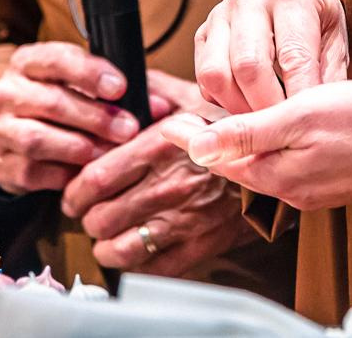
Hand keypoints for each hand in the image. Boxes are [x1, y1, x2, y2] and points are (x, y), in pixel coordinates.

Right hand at [0, 43, 178, 194]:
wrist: (17, 138)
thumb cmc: (61, 104)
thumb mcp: (81, 86)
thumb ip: (116, 90)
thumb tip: (159, 105)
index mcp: (28, 63)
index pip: (56, 59)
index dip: (90, 73)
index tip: (121, 87)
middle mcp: (7, 92)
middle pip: (51, 102)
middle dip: (95, 117)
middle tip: (128, 128)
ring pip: (37, 138)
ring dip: (79, 147)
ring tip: (109, 153)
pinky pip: (32, 172)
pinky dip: (63, 173)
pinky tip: (85, 173)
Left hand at [58, 77, 253, 275]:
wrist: (277, 158)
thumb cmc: (230, 128)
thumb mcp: (190, 94)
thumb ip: (151, 89)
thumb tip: (117, 83)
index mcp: (159, 148)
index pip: (95, 180)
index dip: (74, 193)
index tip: (74, 195)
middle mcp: (167, 186)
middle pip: (101, 218)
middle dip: (89, 220)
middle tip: (91, 216)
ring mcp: (184, 219)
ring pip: (121, 249)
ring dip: (107, 247)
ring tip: (107, 239)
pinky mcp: (201, 245)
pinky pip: (155, 269)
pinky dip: (137, 265)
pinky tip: (136, 253)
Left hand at [158, 80, 351, 210]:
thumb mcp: (301, 117)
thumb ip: (249, 133)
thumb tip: (196, 148)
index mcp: (276, 174)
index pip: (220, 157)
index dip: (193, 136)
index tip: (169, 121)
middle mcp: (290, 189)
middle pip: (239, 165)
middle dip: (214, 143)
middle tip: (188, 120)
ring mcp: (312, 189)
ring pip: (264, 165)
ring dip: (243, 146)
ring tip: (224, 124)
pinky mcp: (330, 182)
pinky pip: (287, 166)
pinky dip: (272, 149)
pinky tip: (274, 133)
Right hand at [194, 0, 348, 113]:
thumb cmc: (320, 24)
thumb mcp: (337, 43)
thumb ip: (329, 78)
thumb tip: (317, 121)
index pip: (292, 57)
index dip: (297, 99)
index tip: (304, 128)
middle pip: (247, 67)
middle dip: (264, 108)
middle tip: (280, 130)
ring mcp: (220, 14)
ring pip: (215, 74)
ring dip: (237, 107)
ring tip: (261, 120)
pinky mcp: (202, 32)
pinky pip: (203, 79)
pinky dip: (221, 101)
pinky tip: (245, 104)